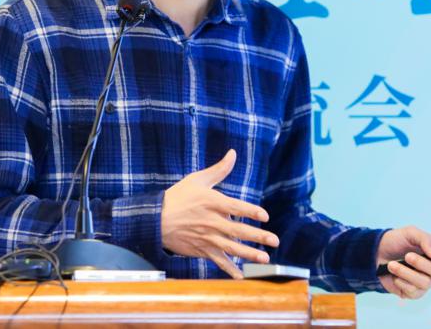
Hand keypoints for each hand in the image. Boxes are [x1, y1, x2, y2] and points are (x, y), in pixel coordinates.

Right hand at [161, 149, 279, 277]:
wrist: (156, 219)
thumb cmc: (178, 197)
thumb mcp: (197, 180)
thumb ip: (219, 169)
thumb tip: (233, 153)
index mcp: (212, 203)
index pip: (235, 207)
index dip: (251, 212)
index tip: (265, 216)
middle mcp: (211, 221)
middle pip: (237, 230)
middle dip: (258, 236)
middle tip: (274, 241)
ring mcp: (206, 237)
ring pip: (231, 248)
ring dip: (248, 254)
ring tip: (265, 258)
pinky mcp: (201, 250)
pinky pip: (218, 261)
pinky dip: (229, 269)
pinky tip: (241, 276)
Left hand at [377, 226, 430, 299]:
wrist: (375, 252)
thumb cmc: (396, 241)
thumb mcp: (410, 233)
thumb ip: (425, 239)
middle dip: (424, 265)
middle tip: (408, 256)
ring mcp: (424, 282)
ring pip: (426, 283)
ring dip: (407, 272)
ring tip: (392, 264)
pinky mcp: (412, 292)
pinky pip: (413, 292)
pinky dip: (401, 281)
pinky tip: (394, 275)